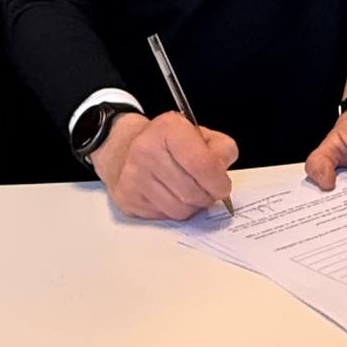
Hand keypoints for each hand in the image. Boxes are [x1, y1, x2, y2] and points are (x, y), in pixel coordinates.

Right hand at [89, 111, 237, 220]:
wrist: (124, 148)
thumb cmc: (166, 142)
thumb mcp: (198, 133)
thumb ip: (221, 148)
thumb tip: (222, 174)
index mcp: (168, 129)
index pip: (202, 164)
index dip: (218, 181)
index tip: (223, 186)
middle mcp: (146, 151)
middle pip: (193, 192)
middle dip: (208, 196)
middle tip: (209, 191)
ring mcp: (134, 177)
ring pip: (180, 210)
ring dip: (192, 206)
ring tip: (190, 192)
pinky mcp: (128, 199)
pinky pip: (164, 217)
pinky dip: (174, 210)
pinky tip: (171, 195)